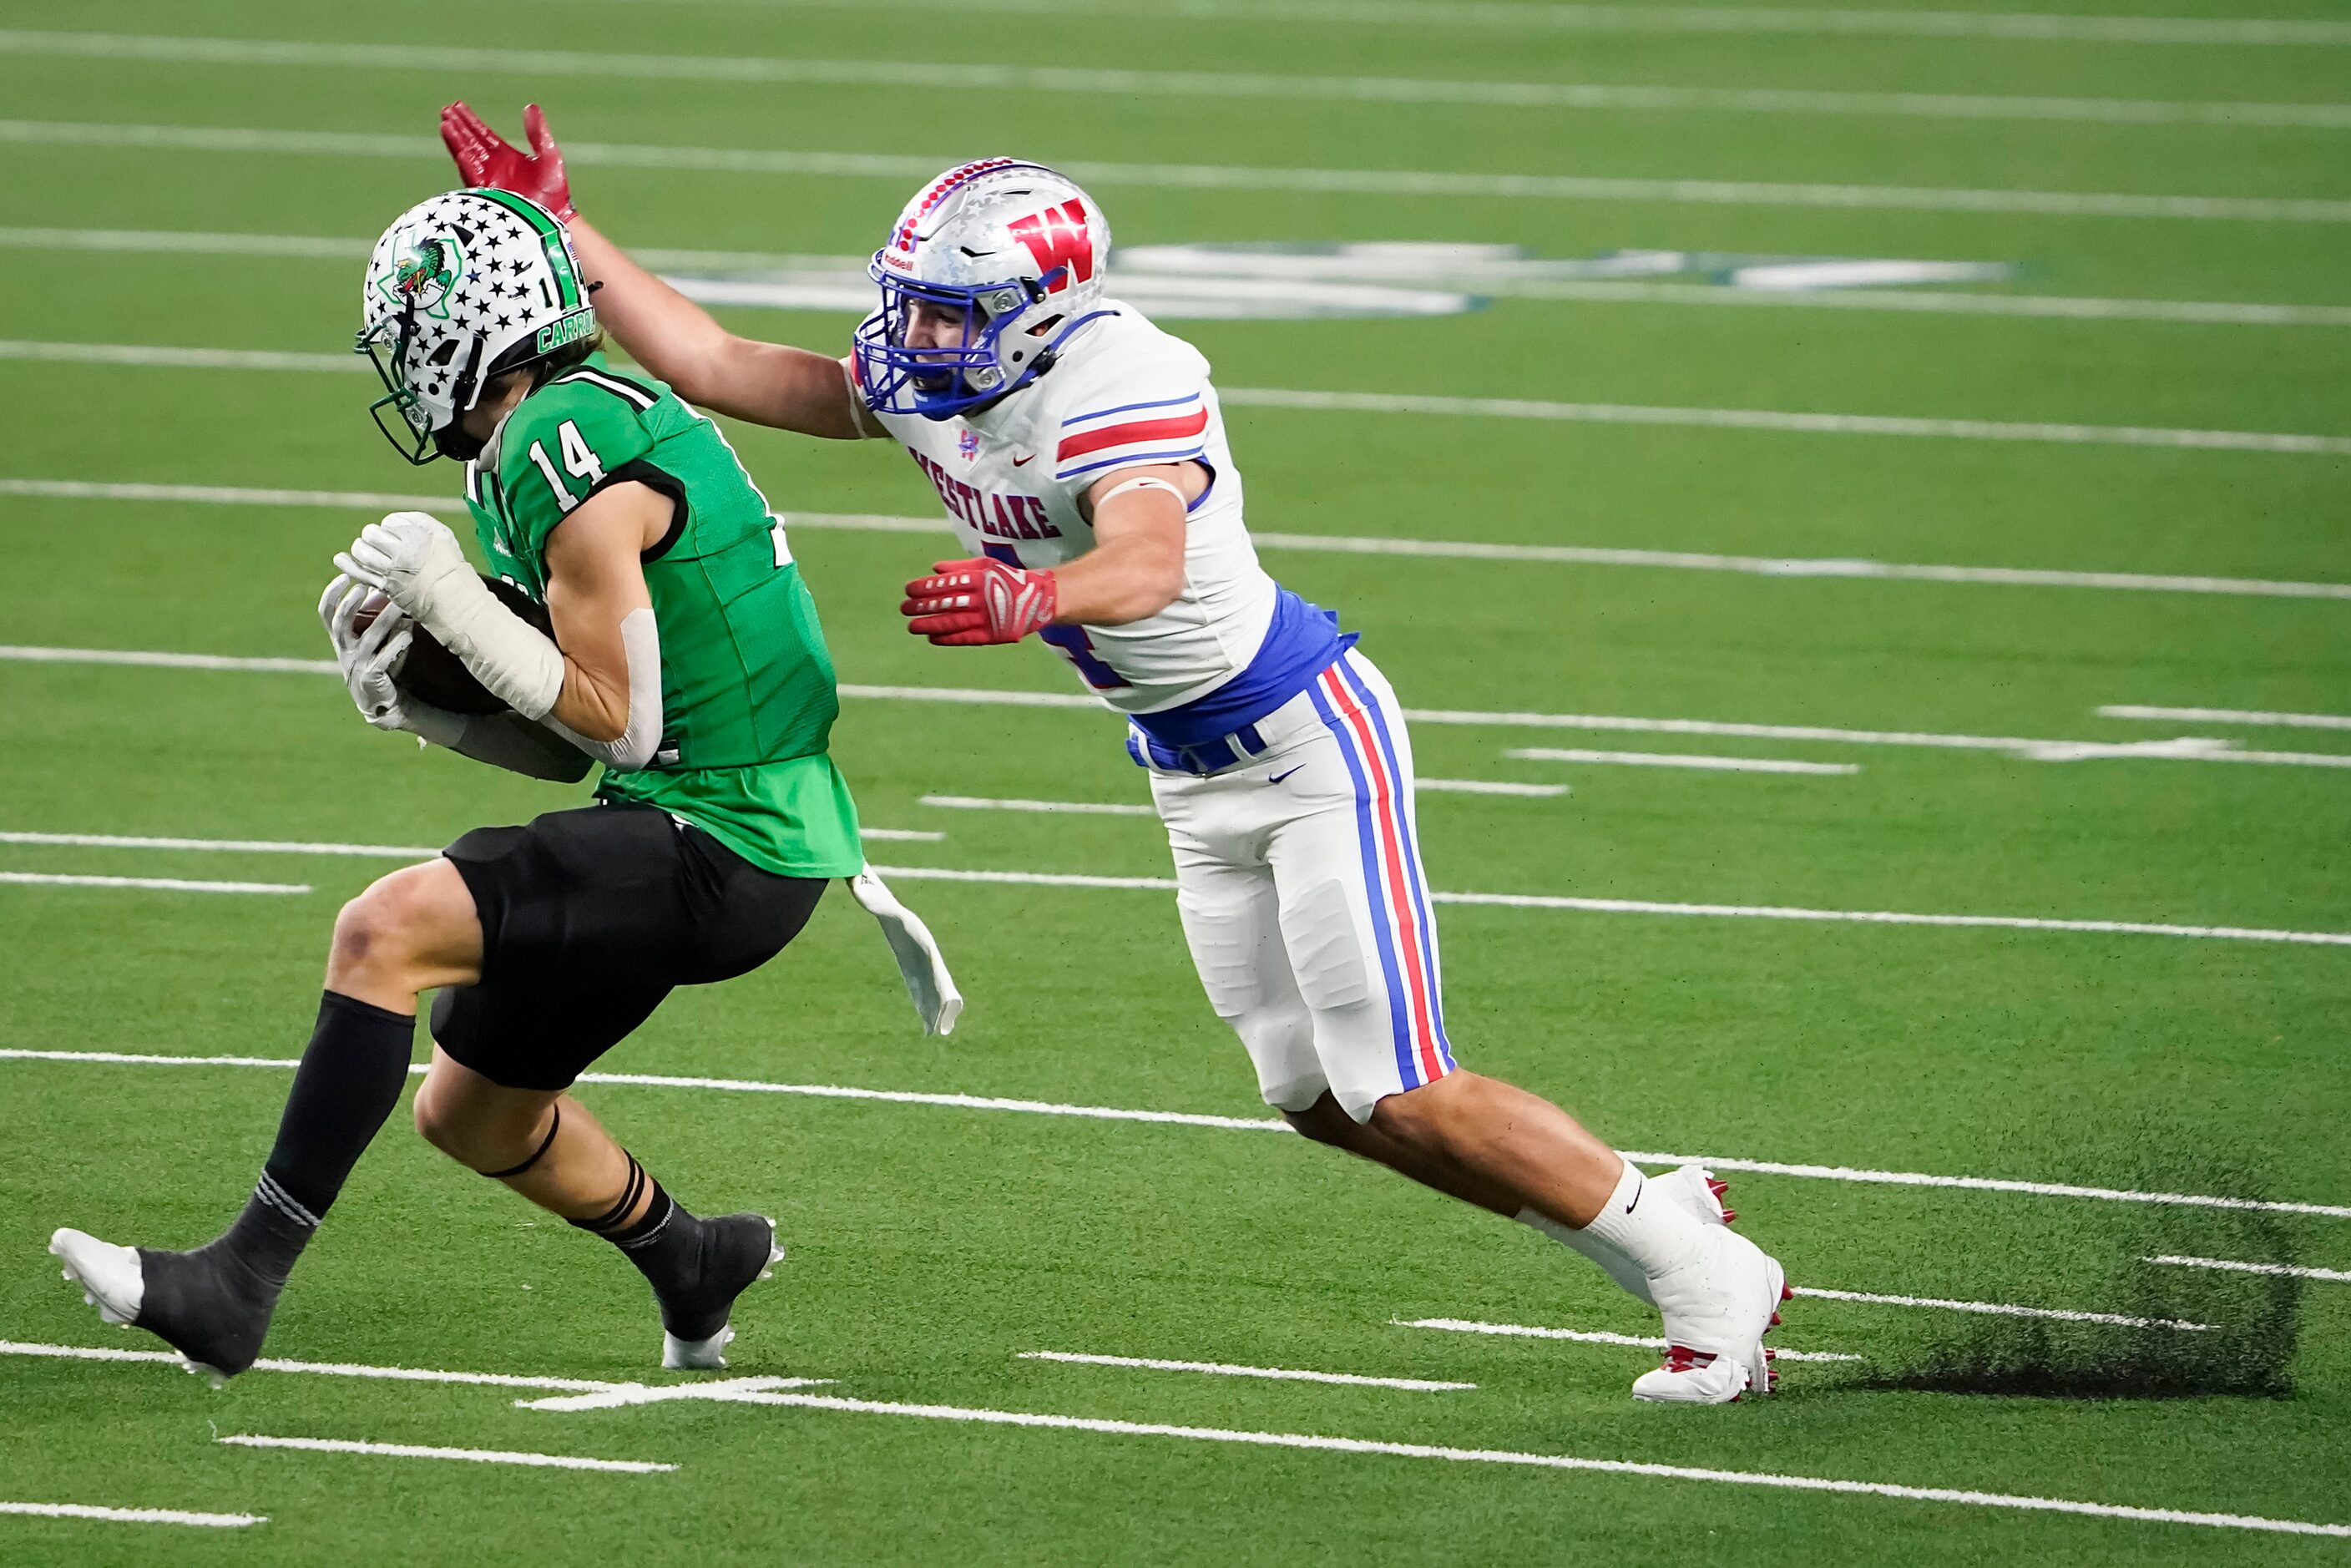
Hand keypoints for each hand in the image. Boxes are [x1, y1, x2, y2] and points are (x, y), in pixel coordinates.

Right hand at [318, 575, 459, 743]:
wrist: (380, 700)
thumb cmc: (376, 661)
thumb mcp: (370, 639)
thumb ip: (373, 616)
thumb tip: (386, 586)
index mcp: (340, 638)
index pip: (326, 613)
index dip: (331, 595)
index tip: (343, 576)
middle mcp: (344, 649)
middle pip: (340, 623)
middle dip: (349, 604)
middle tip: (362, 586)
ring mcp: (357, 663)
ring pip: (370, 638)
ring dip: (385, 619)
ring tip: (399, 604)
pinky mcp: (371, 676)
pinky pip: (384, 658)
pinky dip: (397, 644)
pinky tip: (409, 632)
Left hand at [334, 511, 474, 629]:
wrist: (455, 602)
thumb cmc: (452, 569)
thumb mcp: (444, 536)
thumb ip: (420, 521)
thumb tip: (394, 519)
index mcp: (415, 537)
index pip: (389, 522)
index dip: (392, 528)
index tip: (399, 536)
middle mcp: (399, 552)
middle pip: (371, 534)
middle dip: (373, 536)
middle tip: (382, 544)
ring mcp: (390, 571)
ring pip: (361, 551)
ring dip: (361, 549)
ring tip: (369, 552)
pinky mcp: (384, 587)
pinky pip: (358, 572)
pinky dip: (347, 564)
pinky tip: (341, 559)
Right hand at [440, 101, 575, 221]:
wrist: (556, 216)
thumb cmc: (554, 189)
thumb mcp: (548, 155)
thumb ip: (538, 133)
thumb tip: (531, 107)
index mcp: (504, 156)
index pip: (482, 134)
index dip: (469, 120)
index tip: (457, 105)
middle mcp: (492, 167)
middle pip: (470, 142)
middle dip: (457, 127)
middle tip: (445, 110)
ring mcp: (489, 181)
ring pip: (468, 157)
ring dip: (456, 142)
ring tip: (446, 126)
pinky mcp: (490, 195)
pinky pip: (476, 179)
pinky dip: (469, 167)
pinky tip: (462, 155)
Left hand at [901, 557, 1058, 645]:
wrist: (1036, 600)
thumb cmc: (1006, 579)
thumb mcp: (985, 566)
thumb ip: (959, 567)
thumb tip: (934, 569)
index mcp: (978, 579)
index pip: (945, 583)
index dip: (924, 587)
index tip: (908, 590)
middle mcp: (980, 598)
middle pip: (945, 603)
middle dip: (921, 606)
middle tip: (904, 608)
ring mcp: (986, 618)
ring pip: (951, 622)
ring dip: (929, 624)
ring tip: (911, 626)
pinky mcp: (992, 635)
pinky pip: (965, 638)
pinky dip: (947, 638)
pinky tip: (931, 638)